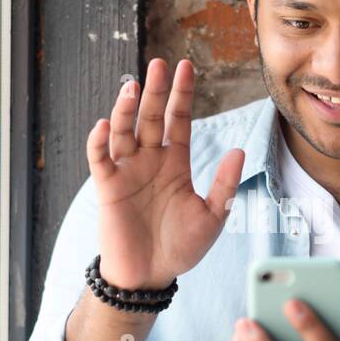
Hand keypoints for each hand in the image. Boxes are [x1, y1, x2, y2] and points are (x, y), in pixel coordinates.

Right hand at [86, 58, 244, 290]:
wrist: (150, 276)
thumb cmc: (180, 248)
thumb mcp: (212, 216)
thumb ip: (225, 184)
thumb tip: (239, 150)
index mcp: (174, 163)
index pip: (178, 120)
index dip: (182, 94)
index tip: (186, 67)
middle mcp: (149, 161)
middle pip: (152, 117)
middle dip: (156, 91)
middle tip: (159, 64)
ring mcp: (127, 171)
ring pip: (124, 131)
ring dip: (125, 109)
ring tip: (132, 87)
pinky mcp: (108, 187)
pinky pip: (100, 159)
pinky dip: (99, 141)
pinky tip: (104, 124)